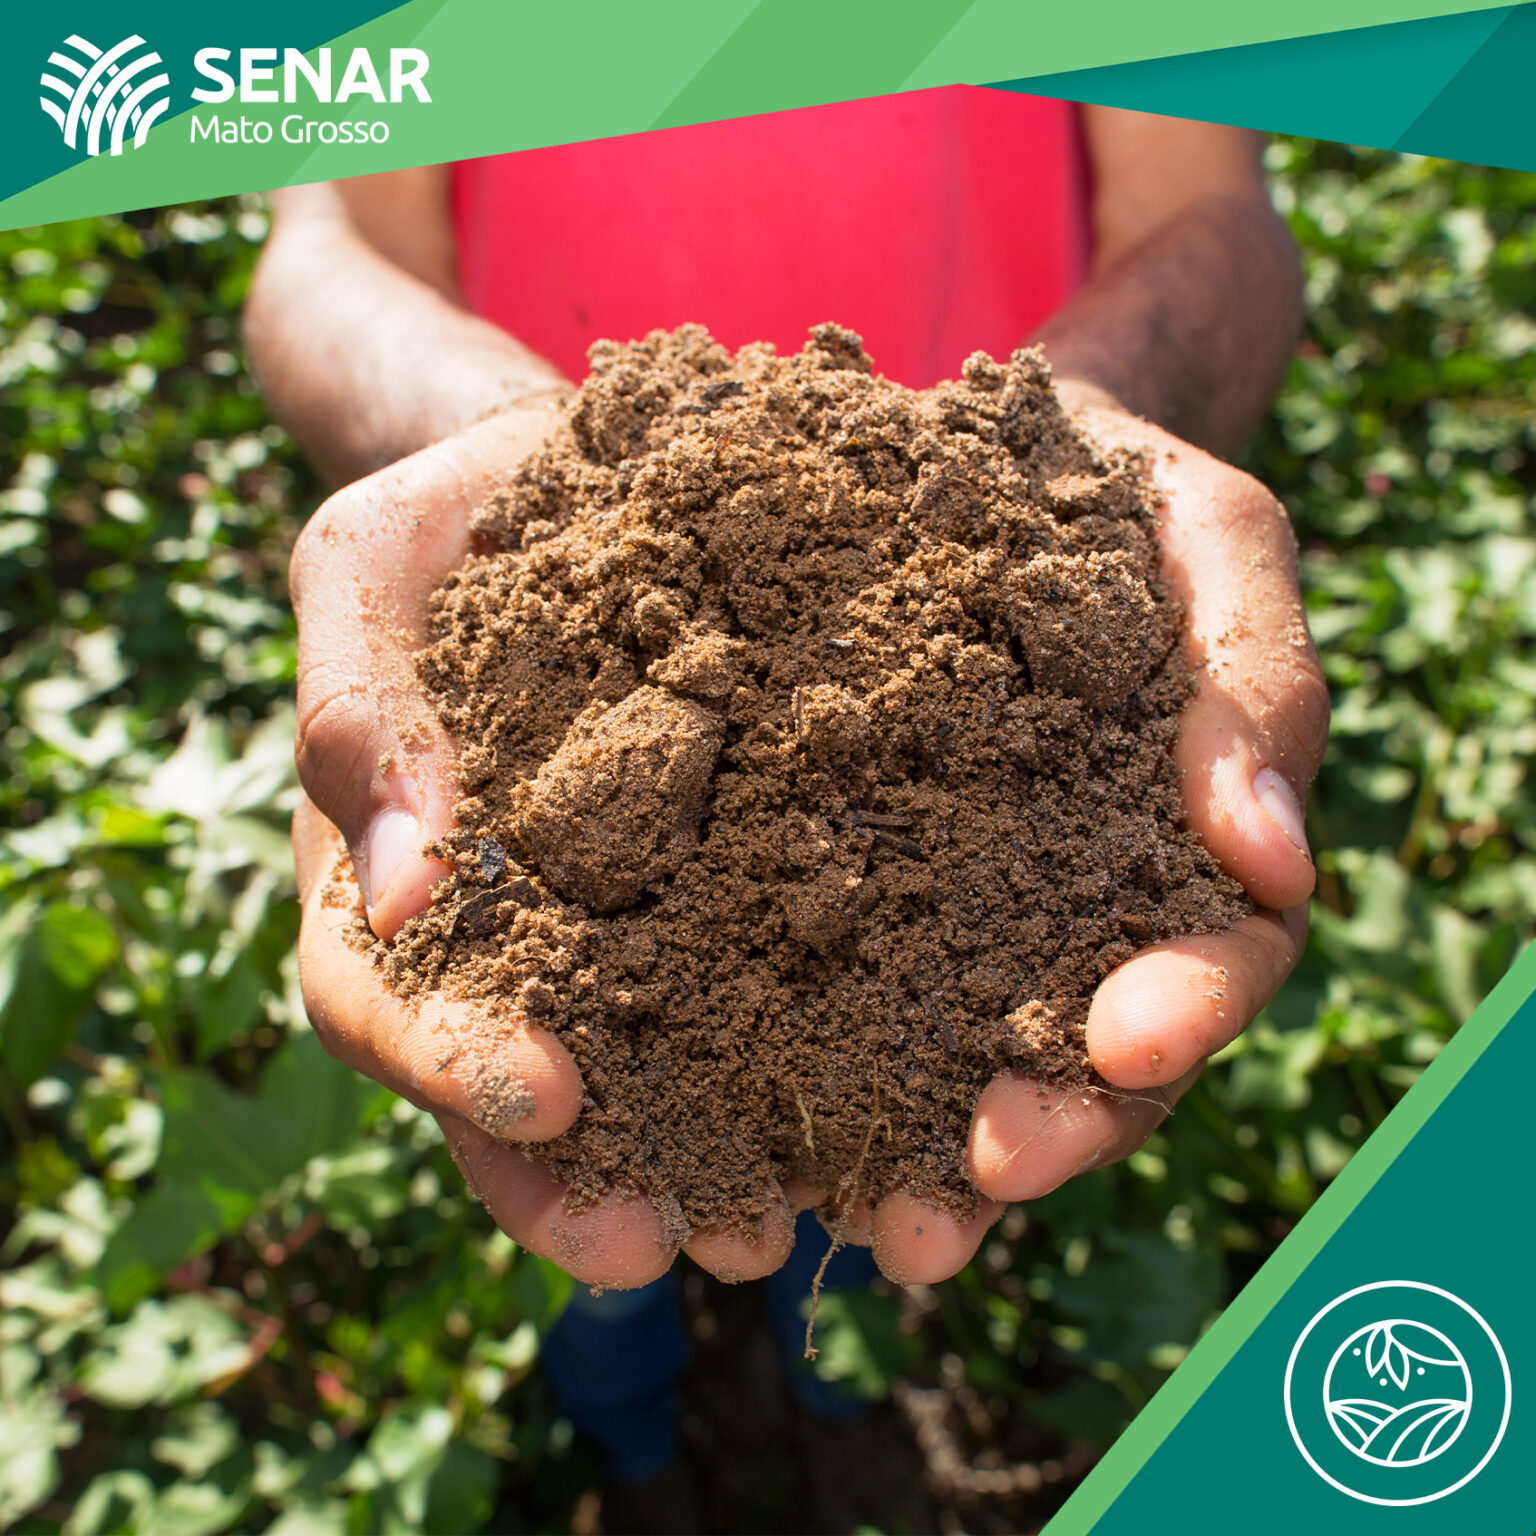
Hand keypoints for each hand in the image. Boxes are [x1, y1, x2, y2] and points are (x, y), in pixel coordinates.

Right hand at [289, 410, 797, 1288]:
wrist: (596, 469)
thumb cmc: (460, 514)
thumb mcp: (371, 566)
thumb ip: (359, 708)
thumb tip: (396, 893)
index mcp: (394, 877)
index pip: (383, 1002)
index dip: (448, 1063)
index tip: (546, 1095)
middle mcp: (510, 929)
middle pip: (518, 1094)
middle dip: (593, 1180)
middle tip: (686, 1238)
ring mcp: (626, 919)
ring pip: (649, 1076)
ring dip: (715, 1163)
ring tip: (802, 1221)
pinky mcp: (743, 883)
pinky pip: (774, 985)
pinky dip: (819, 1060)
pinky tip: (896, 1105)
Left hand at [867, 394, 1328, 1283]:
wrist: (962, 452)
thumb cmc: (1108, 491)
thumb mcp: (1209, 538)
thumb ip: (1254, 682)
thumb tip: (1267, 858)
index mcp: (1180, 842)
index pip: (1213, 956)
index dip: (1184, 1009)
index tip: (1125, 1043)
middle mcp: (1076, 905)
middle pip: (1092, 1057)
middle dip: (1056, 1123)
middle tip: (987, 1174)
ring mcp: (959, 908)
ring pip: (963, 1060)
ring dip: (931, 1152)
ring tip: (879, 1220)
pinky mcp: (846, 887)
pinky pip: (836, 994)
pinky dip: (812, 1068)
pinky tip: (761, 1125)